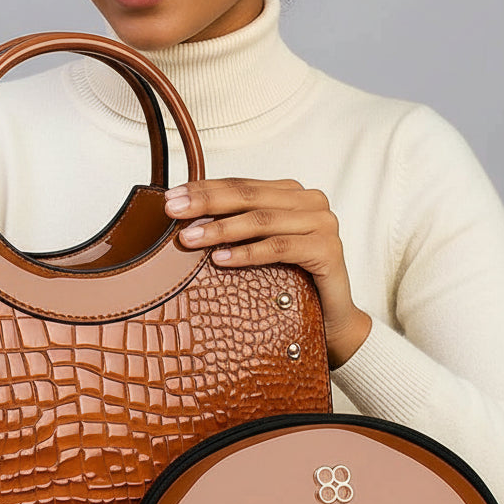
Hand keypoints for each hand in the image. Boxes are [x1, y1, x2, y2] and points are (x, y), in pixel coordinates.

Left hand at [165, 178, 371, 367]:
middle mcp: (309, 201)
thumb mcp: (257, 246)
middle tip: (173, 211)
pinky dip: (247, 253)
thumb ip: (235, 226)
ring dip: (220, 229)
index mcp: (290, 193)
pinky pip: (279, 248)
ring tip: (190, 239)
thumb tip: (185, 219)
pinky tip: (221, 259)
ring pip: (261, 220)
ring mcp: (322, 222)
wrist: (332, 318)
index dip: (204, 189)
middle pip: (248, 197)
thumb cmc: (292, 280)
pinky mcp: (328, 249)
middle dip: (205, 203)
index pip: (240, 185)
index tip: (171, 197)